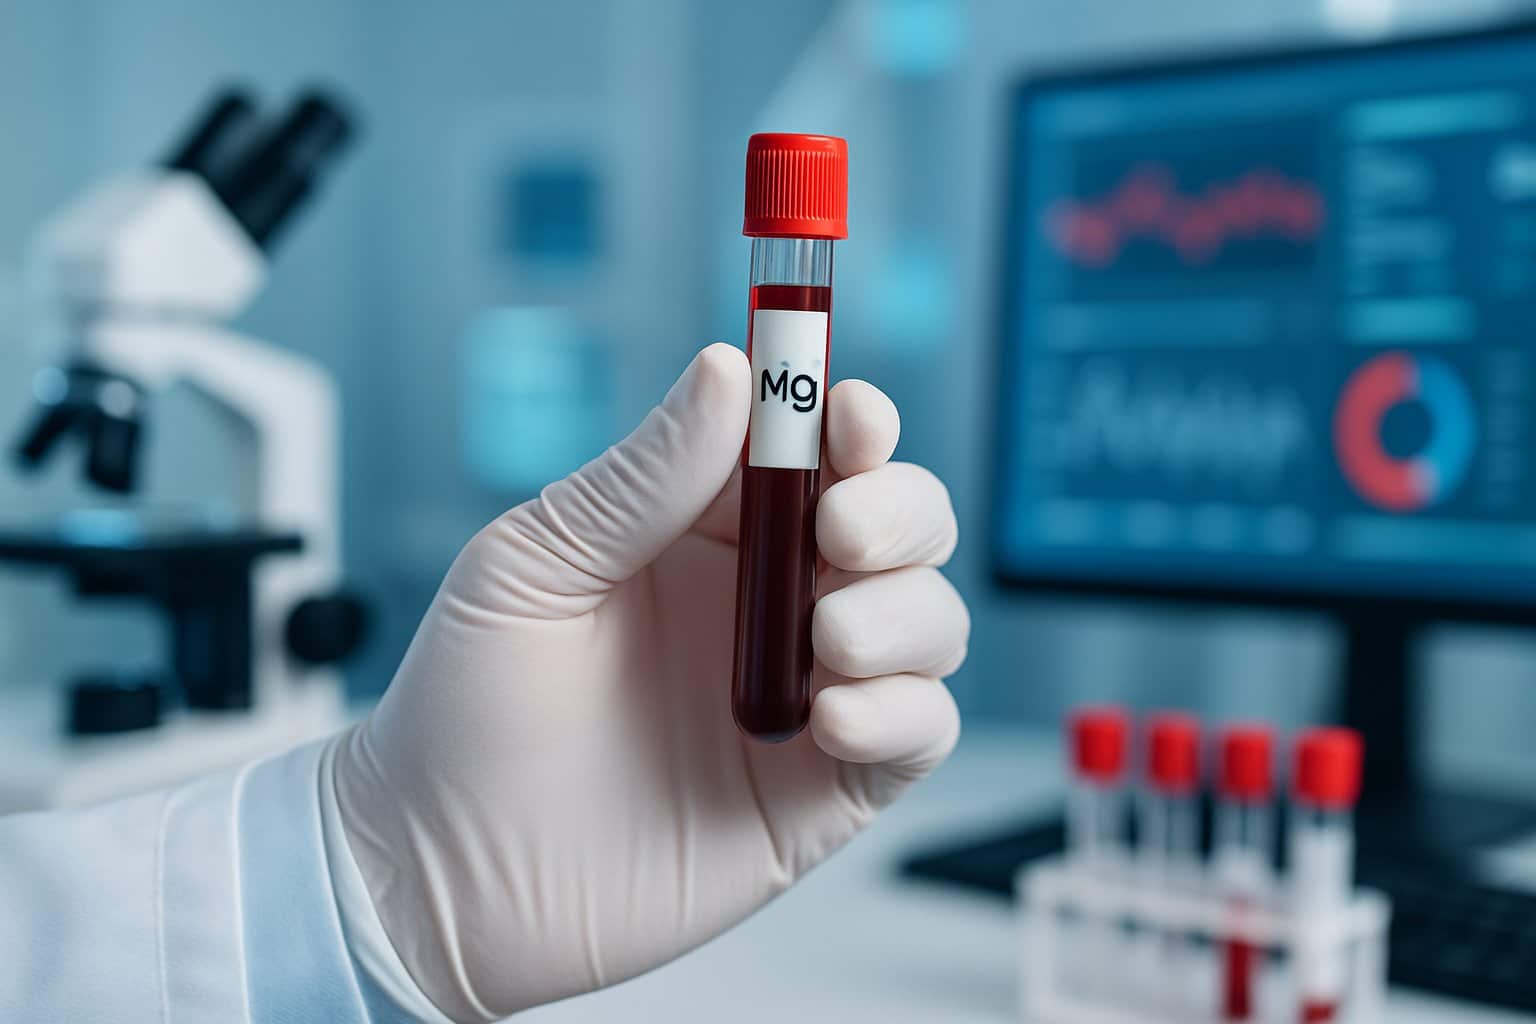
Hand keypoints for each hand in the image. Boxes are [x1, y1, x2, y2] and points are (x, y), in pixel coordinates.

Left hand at [331, 344, 966, 1020]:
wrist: (438, 883)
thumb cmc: (464, 713)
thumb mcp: (532, 568)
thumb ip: (641, 478)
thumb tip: (730, 370)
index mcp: (698, 532)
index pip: (809, 450)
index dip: (846, 420)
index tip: (847, 412)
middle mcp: (764, 604)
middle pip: (898, 523)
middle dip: (898, 510)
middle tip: (841, 533)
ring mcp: (801, 695)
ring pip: (925, 619)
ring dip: (903, 611)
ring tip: (825, 641)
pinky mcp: (823, 789)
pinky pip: (918, 731)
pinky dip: (904, 711)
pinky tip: (831, 720)